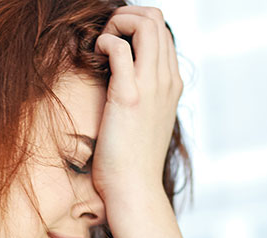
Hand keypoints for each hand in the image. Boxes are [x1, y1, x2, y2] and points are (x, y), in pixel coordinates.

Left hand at [91, 6, 181, 214]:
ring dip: (117, 23)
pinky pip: (119, 47)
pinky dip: (104, 41)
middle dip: (125, 17)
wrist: (134, 191)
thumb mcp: (144, 122)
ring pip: (145, 23)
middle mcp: (167, 80)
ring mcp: (152, 86)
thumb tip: (122, 82)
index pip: (162, 30)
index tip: (113, 44)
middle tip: (105, 41)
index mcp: (172, 84)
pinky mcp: (129, 96)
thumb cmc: (131, 161)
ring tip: (102, 47)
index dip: (134, 25)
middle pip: (156, 19)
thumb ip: (142, 97)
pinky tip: (95, 58)